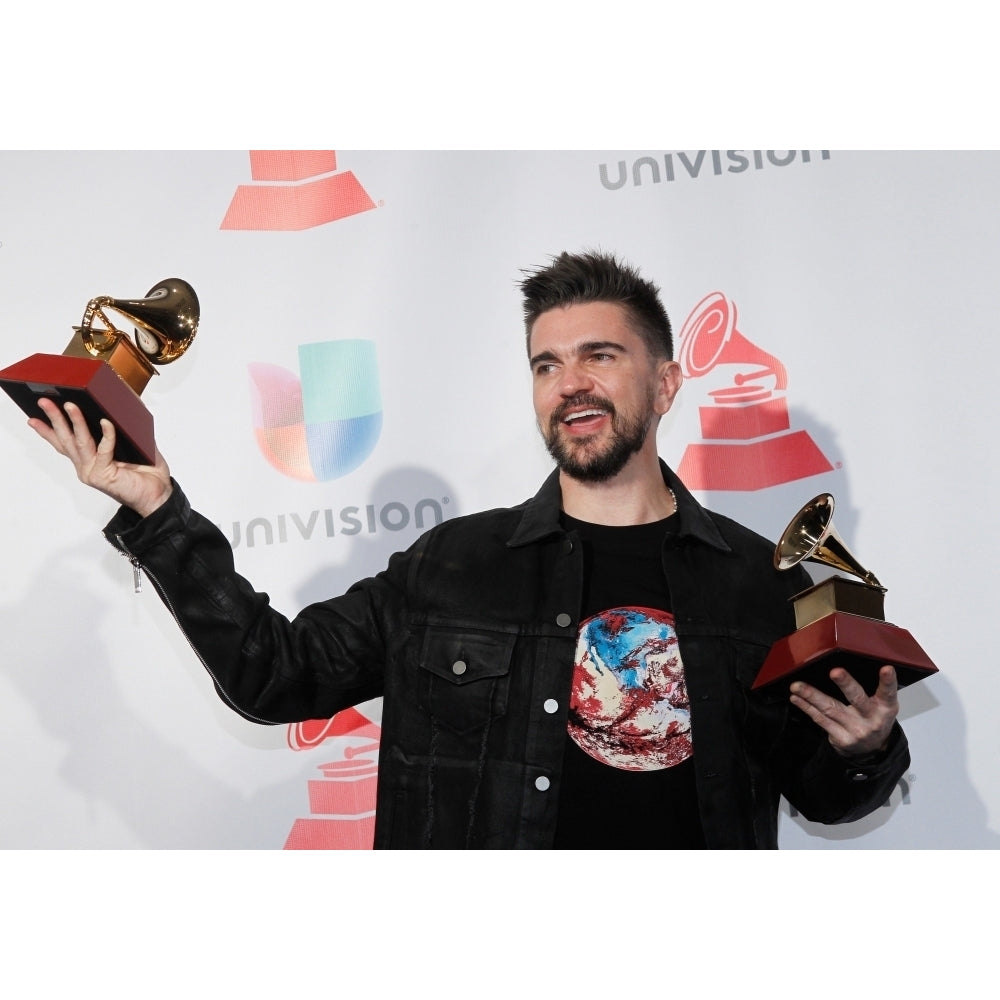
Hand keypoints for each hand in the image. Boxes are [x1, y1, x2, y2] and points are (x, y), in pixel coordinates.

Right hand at [28, 398, 172, 517]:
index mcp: (90, 461)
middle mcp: (87, 467)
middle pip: (66, 440)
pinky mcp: (104, 476)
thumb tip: (123, 407)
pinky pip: (104, 450)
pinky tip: (105, 422)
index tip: (33, 419)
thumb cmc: (147, 473)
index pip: (64, 444)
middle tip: (43, 402)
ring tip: (69, 405)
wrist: (159, 495)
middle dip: (54, 419)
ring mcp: (93, 472)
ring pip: (80, 443)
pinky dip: (106, 435)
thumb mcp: (134, 447)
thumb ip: (124, 432)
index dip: (47, 432)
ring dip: (74, 422)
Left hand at [789, 664, 898, 757]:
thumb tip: (846, 662)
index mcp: (885, 707)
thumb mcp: (881, 705)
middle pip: (857, 699)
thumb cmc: (873, 718)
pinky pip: (820, 720)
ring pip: (831, 709)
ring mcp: (855, 730)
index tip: (887, 669)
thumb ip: (871, 688)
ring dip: (812, 695)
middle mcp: (871, 719)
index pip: (888, 692)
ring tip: (797, 686)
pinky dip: (807, 707)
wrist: (871, 750)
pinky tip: (797, 698)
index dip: (888, 681)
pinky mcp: (840, 738)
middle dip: (846, 684)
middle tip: (835, 672)